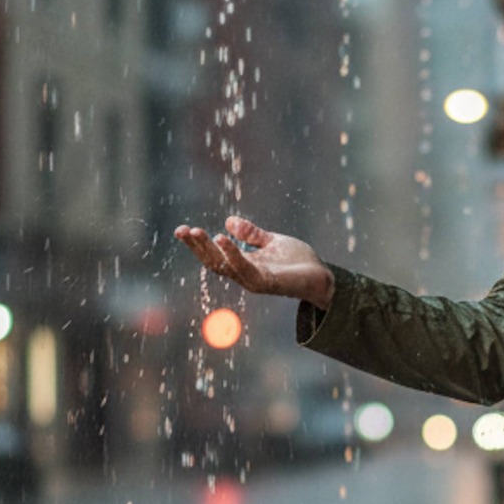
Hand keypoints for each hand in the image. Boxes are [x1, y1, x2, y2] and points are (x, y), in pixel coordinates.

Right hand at [174, 215, 334, 307]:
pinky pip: (246, 268)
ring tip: (198, 231)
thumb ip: (251, 233)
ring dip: (210, 249)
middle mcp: (245, 274)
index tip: (181, 229)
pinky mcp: (268, 282)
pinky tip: (223, 238)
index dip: (197, 244)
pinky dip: (233, 254)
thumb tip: (228, 221)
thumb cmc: (297, 262)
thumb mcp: (272, 241)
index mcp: (244, 264)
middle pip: (214, 262)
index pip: (214, 255)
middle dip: (196, 246)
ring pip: (226, 266)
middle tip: (181, 230)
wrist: (322, 276)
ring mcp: (255, 280)